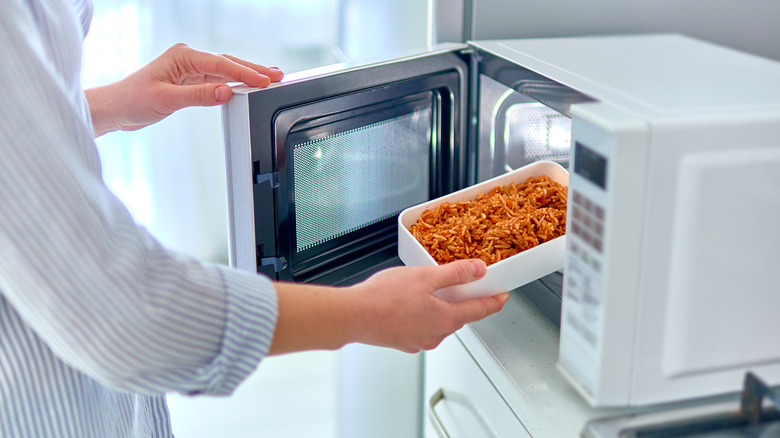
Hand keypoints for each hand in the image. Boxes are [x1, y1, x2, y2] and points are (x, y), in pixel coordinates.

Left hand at [85, 43, 283, 135]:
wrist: (116, 109)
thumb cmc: (133, 100)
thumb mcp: (166, 99)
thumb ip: (198, 95)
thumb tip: (225, 92)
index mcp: (182, 55)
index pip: (221, 64)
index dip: (244, 73)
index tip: (263, 81)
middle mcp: (188, 58)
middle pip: (228, 63)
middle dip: (253, 69)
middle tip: (277, 76)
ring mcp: (191, 69)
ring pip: (226, 70)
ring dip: (247, 75)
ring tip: (270, 78)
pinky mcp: (191, 81)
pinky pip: (218, 80)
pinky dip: (235, 82)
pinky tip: (248, 84)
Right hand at [269, 259, 508, 354]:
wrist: (353, 316)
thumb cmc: (384, 298)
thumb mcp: (426, 277)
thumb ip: (455, 274)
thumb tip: (478, 271)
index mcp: (445, 320)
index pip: (479, 311)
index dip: (493, 302)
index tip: (502, 297)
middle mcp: (435, 335)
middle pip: (458, 316)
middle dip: (464, 301)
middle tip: (467, 286)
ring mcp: (417, 341)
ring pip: (438, 322)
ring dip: (440, 307)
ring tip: (432, 289)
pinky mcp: (401, 341)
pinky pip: (420, 326)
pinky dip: (422, 314)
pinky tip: (409, 301)